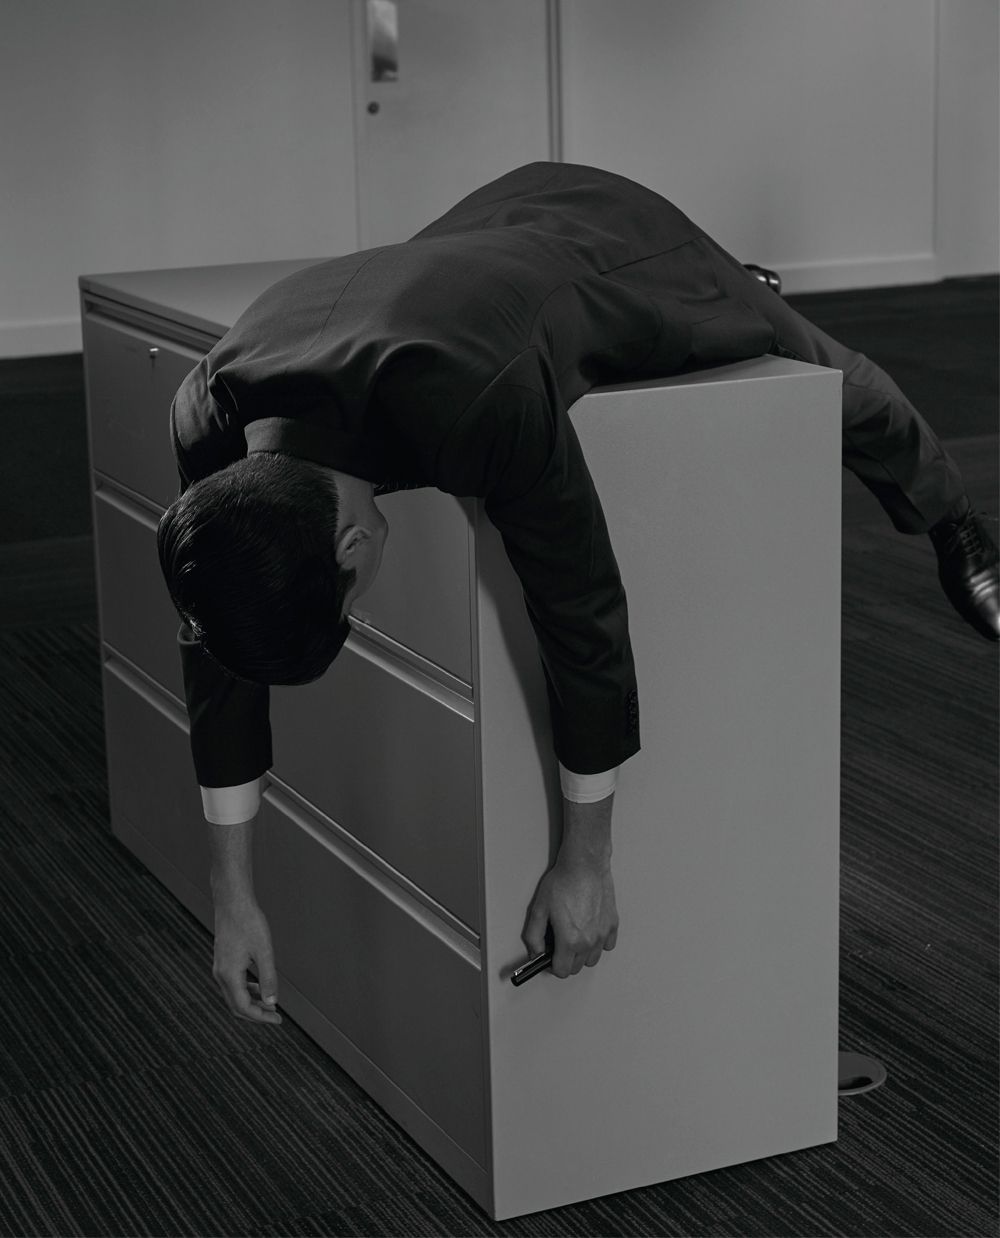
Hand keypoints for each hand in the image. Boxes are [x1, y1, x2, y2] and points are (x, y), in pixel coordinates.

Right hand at [211, 893, 282, 1024]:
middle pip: (236, 1006)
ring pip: (234, 996)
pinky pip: (233, 984)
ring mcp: (220, 968)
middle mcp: (220, 974)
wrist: (233, 901)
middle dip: (256, 1014)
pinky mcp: (223, 961)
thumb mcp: (264, 951)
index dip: (261, 1017)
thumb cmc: (248, 922)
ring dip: (252, 1003)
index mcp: (229, 975)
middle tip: (275, 1017)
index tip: (277, 1020)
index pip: (243, 1007)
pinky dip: (247, 991)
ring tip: (270, 1005)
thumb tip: (272, 1002)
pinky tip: (260, 988)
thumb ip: (268, 978)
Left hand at [523, 856, 618, 978]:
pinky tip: (589, 932)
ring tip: (573, 938)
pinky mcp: (612, 924)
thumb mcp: (539, 909)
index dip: (551, 966)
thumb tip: (535, 951)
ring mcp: (603, 934)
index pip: (562, 971)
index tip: (549, 958)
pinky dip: (598, 944)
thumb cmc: (563, 882)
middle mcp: (589, 941)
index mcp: (570, 940)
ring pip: (592, 960)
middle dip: (565, 960)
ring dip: (582, 954)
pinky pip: (607, 946)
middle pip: (576, 968)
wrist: (584, 865)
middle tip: (558, 945)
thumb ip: (533, 936)